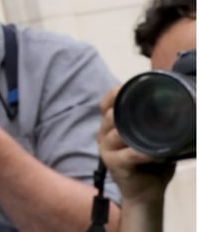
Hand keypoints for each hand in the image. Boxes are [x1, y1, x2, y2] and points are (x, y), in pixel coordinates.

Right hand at [98, 86, 175, 203]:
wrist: (145, 193)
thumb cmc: (151, 165)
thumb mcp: (151, 141)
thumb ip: (155, 127)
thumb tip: (177, 110)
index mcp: (111, 126)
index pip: (105, 104)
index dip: (113, 95)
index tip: (125, 87)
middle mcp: (104, 135)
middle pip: (110, 115)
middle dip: (125, 110)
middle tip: (146, 110)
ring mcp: (106, 149)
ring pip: (117, 132)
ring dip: (135, 132)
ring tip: (152, 134)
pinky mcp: (113, 163)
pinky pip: (128, 154)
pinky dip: (141, 153)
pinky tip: (152, 153)